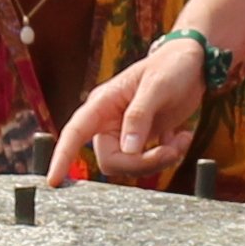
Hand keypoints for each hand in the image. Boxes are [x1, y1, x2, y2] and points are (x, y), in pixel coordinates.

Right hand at [50, 35, 209, 184]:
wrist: (191, 64)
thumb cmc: (171, 67)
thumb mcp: (156, 87)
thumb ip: (138, 117)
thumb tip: (127, 150)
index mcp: (102, 103)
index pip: (74, 133)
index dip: (62, 157)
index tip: (53, 181)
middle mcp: (108, 120)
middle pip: (111, 160)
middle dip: (142, 163)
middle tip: (171, 151)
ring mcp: (125, 132)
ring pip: (130, 164)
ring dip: (159, 159)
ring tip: (181, 141)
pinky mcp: (142, 139)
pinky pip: (147, 161)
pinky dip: (167, 156)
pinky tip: (181, 138)